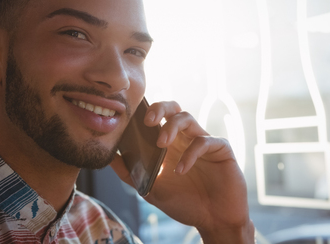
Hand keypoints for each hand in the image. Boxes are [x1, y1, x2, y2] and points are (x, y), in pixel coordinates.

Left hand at [110, 101, 254, 243]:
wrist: (214, 220)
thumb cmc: (185, 202)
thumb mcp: (152, 189)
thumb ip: (131, 174)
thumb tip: (109, 159)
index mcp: (170, 144)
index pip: (157, 117)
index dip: (145, 112)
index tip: (131, 119)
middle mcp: (185, 138)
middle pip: (173, 109)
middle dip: (160, 108)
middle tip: (148, 121)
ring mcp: (203, 141)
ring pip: (187, 118)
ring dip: (171, 127)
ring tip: (161, 144)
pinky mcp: (221, 149)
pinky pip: (205, 141)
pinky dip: (190, 153)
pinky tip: (180, 170)